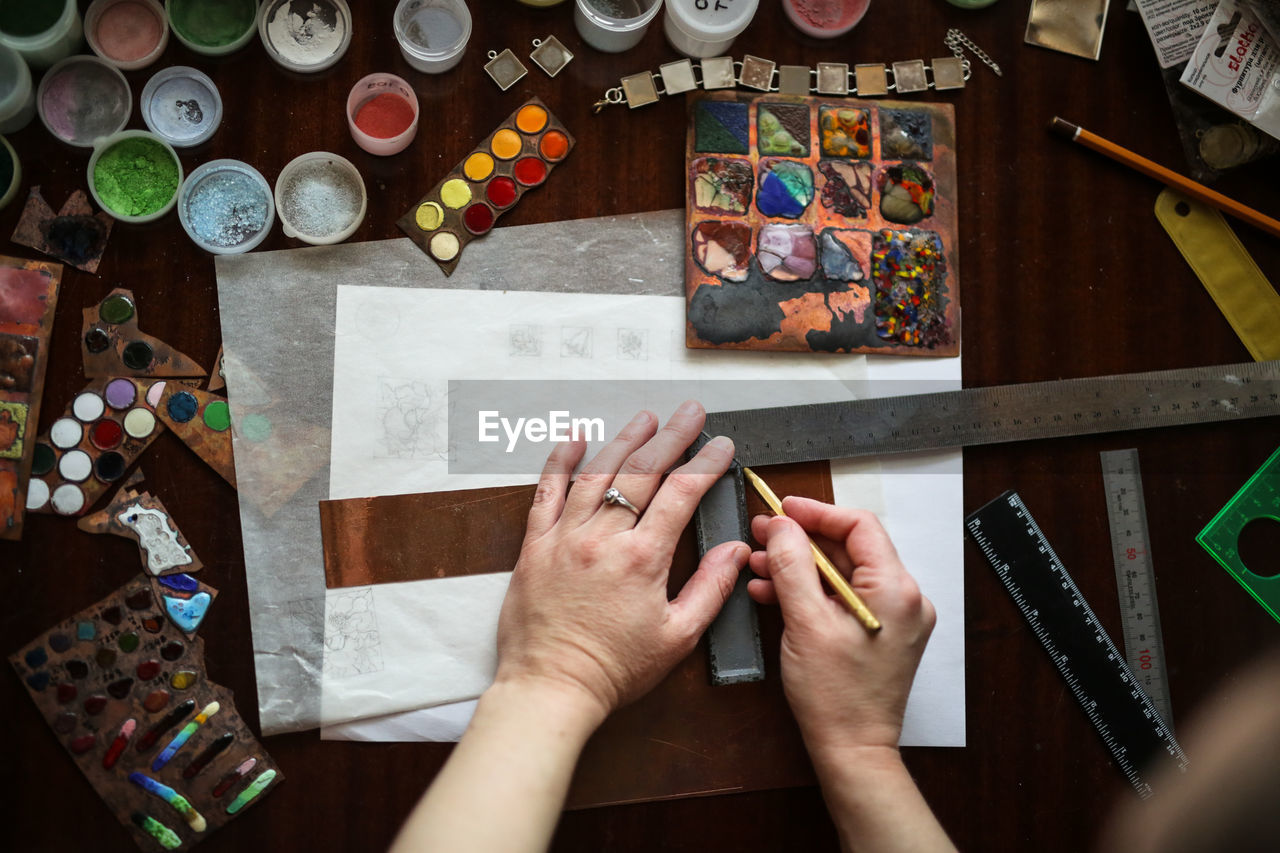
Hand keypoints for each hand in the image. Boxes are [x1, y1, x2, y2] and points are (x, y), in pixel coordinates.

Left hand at [493, 401, 749, 722]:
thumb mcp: (677, 637)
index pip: (681, 494)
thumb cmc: (613, 670)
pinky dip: (559, 462)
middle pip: (643, 472)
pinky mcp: (534, 546)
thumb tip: (735, 550)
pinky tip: (573, 440)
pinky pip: (545, 492)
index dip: (705, 464)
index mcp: (641, 559)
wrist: (550, 689)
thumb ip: (710, 589)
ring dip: (624, 441)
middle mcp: (602, 538)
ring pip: (597, 473)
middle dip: (672, 437)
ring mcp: (564, 537)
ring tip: (645, 419)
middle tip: (690, 413)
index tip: (721, 446)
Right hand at [748, 498, 935, 754]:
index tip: (782, 510)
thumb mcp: (804, 622)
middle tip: (762, 536)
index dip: (816, 512)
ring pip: (844, 573)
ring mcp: (896, 617)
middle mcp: (905, 599)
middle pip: (850, 548)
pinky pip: (846, 597)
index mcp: (895, 590)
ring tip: (759, 567)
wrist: (852, 749)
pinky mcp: (882, 632)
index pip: (858, 526)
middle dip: (801, 541)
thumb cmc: (835, 697)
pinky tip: (777, 593)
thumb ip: (791, 565)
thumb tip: (781, 526)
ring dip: (801, 567)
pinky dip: (813, 591)